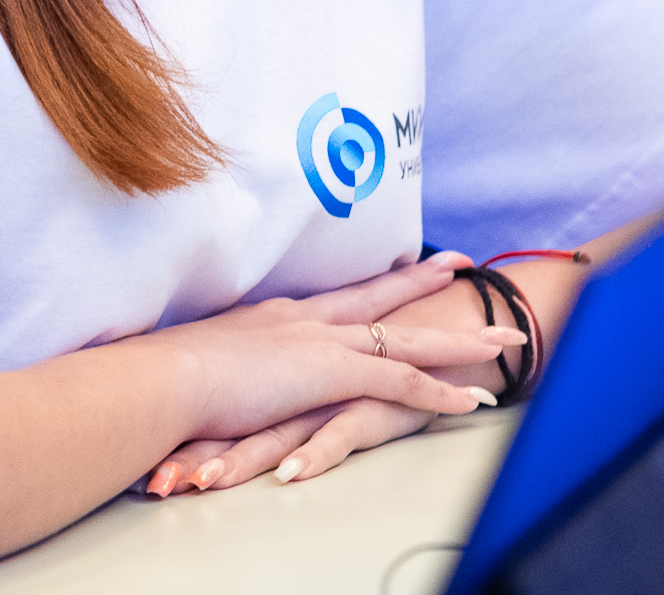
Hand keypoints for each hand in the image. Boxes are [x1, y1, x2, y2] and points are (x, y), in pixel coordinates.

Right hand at [139, 255, 514, 495]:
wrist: (162, 380)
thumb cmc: (166, 378)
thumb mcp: (199, 361)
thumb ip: (220, 366)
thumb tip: (211, 377)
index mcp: (275, 318)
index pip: (335, 295)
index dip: (366, 280)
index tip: (390, 263)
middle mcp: (306, 322)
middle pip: (379, 300)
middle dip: (423, 283)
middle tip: (461, 266)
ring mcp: (323, 344)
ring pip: (407, 340)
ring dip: (457, 342)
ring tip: (501, 340)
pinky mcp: (334, 374)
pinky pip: (402, 382)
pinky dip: (440, 391)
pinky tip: (471, 400)